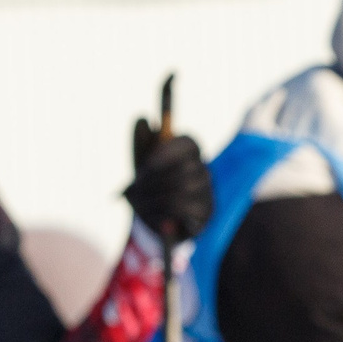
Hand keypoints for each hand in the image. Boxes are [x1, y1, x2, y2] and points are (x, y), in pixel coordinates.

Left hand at [127, 119, 211, 244]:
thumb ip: (141, 142)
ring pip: (184, 189)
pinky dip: (163, 214)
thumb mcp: (140, 166)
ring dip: (154, 199)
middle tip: (134, 188)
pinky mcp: (205, 214)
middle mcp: (204, 171)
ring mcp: (208, 192)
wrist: (152, 223)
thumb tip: (142, 118)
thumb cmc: (147, 188)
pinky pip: (185, 210)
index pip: (189, 143)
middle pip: (186, 168)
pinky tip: (154, 216)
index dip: (168, 152)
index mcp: (190, 155)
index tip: (146, 164)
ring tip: (139, 205)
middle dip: (155, 180)